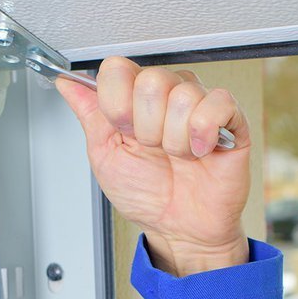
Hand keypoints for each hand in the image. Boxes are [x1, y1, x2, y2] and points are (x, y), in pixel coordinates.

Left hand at [56, 56, 251, 276]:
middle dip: (146, 127)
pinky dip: (203, 134)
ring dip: (174, 140)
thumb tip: (66, 83)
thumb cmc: (146, 196)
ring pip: (182, 95)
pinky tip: (200, 151)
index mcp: (134, 99)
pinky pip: (217, 103)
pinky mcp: (231, 118)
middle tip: (153, 149)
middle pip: (150, 80)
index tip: (123, 131)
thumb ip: (89, 114)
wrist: (179, 229)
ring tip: (178, 156)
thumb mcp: (105, 155)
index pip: (118, 69)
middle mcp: (166, 95)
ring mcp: (199, 104)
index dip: (116, 104)